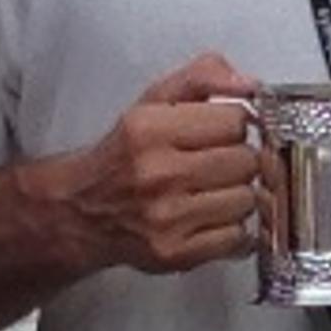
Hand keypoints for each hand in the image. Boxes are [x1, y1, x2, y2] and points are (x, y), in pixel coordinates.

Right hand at [46, 55, 261, 278]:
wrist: (81, 211)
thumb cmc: (124, 155)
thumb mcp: (154, 101)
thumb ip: (203, 77)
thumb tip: (249, 83)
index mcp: (148, 129)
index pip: (235, 120)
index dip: (235, 124)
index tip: (223, 130)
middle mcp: (156, 173)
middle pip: (246, 161)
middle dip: (239, 159)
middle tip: (218, 162)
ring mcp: (166, 217)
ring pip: (248, 199)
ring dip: (238, 195)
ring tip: (212, 190)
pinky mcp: (175, 253)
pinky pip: (239, 237)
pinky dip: (233, 228)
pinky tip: (210, 217)